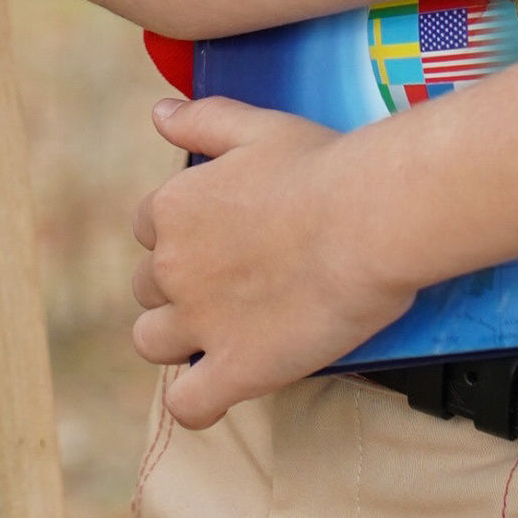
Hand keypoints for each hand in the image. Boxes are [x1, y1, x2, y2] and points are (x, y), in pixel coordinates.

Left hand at [132, 95, 420, 427]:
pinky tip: (221, 391)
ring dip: (178, 341)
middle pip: (147, 287)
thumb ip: (200, 119)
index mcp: (173, 208)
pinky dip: (199, 402)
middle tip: (234, 287)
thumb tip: (159, 112)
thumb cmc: (323, 166)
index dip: (183, 237)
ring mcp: (200, 322)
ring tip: (224, 336)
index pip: (149, 229)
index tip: (221, 241)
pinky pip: (188, 405)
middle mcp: (172, 266)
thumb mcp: (255, 126)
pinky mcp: (236, 369)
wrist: (370, 219)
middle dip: (181, 288)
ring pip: (152, 343)